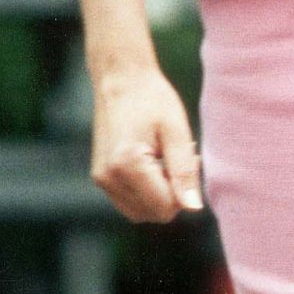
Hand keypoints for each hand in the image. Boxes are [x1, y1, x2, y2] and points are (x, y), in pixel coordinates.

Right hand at [90, 62, 203, 223]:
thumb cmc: (152, 99)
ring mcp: (101, 179)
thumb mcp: (177, 131)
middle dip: (171, 196)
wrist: (121, 79)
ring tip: (163, 160)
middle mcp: (109, 177)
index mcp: (127, 164)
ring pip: (140, 212)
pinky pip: (129, 202)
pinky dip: (145, 192)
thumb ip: (185, 172)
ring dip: (158, 195)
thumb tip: (193, 208)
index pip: (165, 207)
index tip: (187, 159)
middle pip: (153, 214)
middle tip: (177, 158)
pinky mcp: (100, 177)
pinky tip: (152, 164)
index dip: (184, 192)